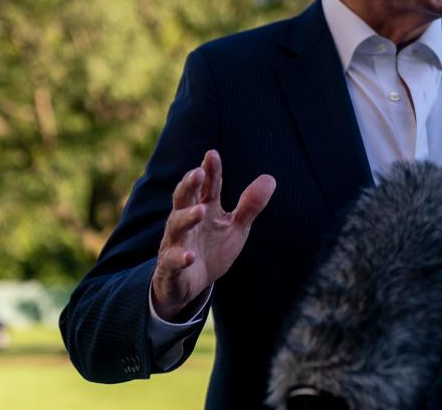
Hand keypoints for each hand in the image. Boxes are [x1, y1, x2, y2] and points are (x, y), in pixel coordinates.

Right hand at [151, 150, 275, 320]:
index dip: (210, 171)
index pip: (206, 187)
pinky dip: (180, 258)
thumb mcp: (235, 227)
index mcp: (203, 209)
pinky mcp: (171, 267)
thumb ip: (249, 205)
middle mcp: (186, 222)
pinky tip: (189, 256)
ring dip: (187, 217)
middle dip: (190, 185)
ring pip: (176, 226)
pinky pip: (172, 261)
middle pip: (184, 199)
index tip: (212, 154)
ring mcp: (176, 243)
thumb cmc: (211, 250)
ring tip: (200, 211)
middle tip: (198, 172)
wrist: (188, 286)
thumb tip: (270, 178)